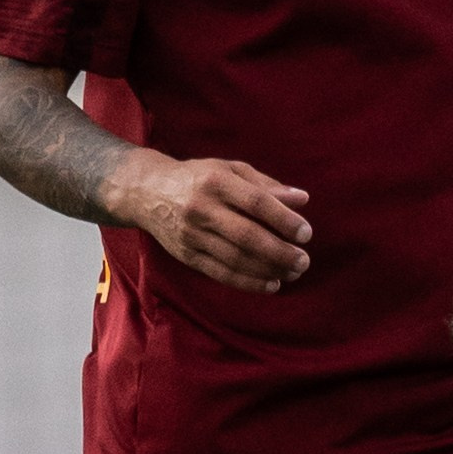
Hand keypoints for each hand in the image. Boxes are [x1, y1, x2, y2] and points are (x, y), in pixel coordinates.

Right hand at [115, 151, 312, 291]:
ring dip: (268, 270)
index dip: (284, 220)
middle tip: (303, 261)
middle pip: (247, 236)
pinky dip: (248, 282)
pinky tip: (270, 283)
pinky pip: (221, 273)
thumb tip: (302, 199)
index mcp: (217, 181)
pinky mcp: (186, 255)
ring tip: (292, 273)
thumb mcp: (230, 170)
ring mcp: (192, 234)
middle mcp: (202, 208)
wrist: (146, 192)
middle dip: (280, 252)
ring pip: (235, 259)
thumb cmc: (198, 178)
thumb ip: (266, 185)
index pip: (256, 203)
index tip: (306, 234)